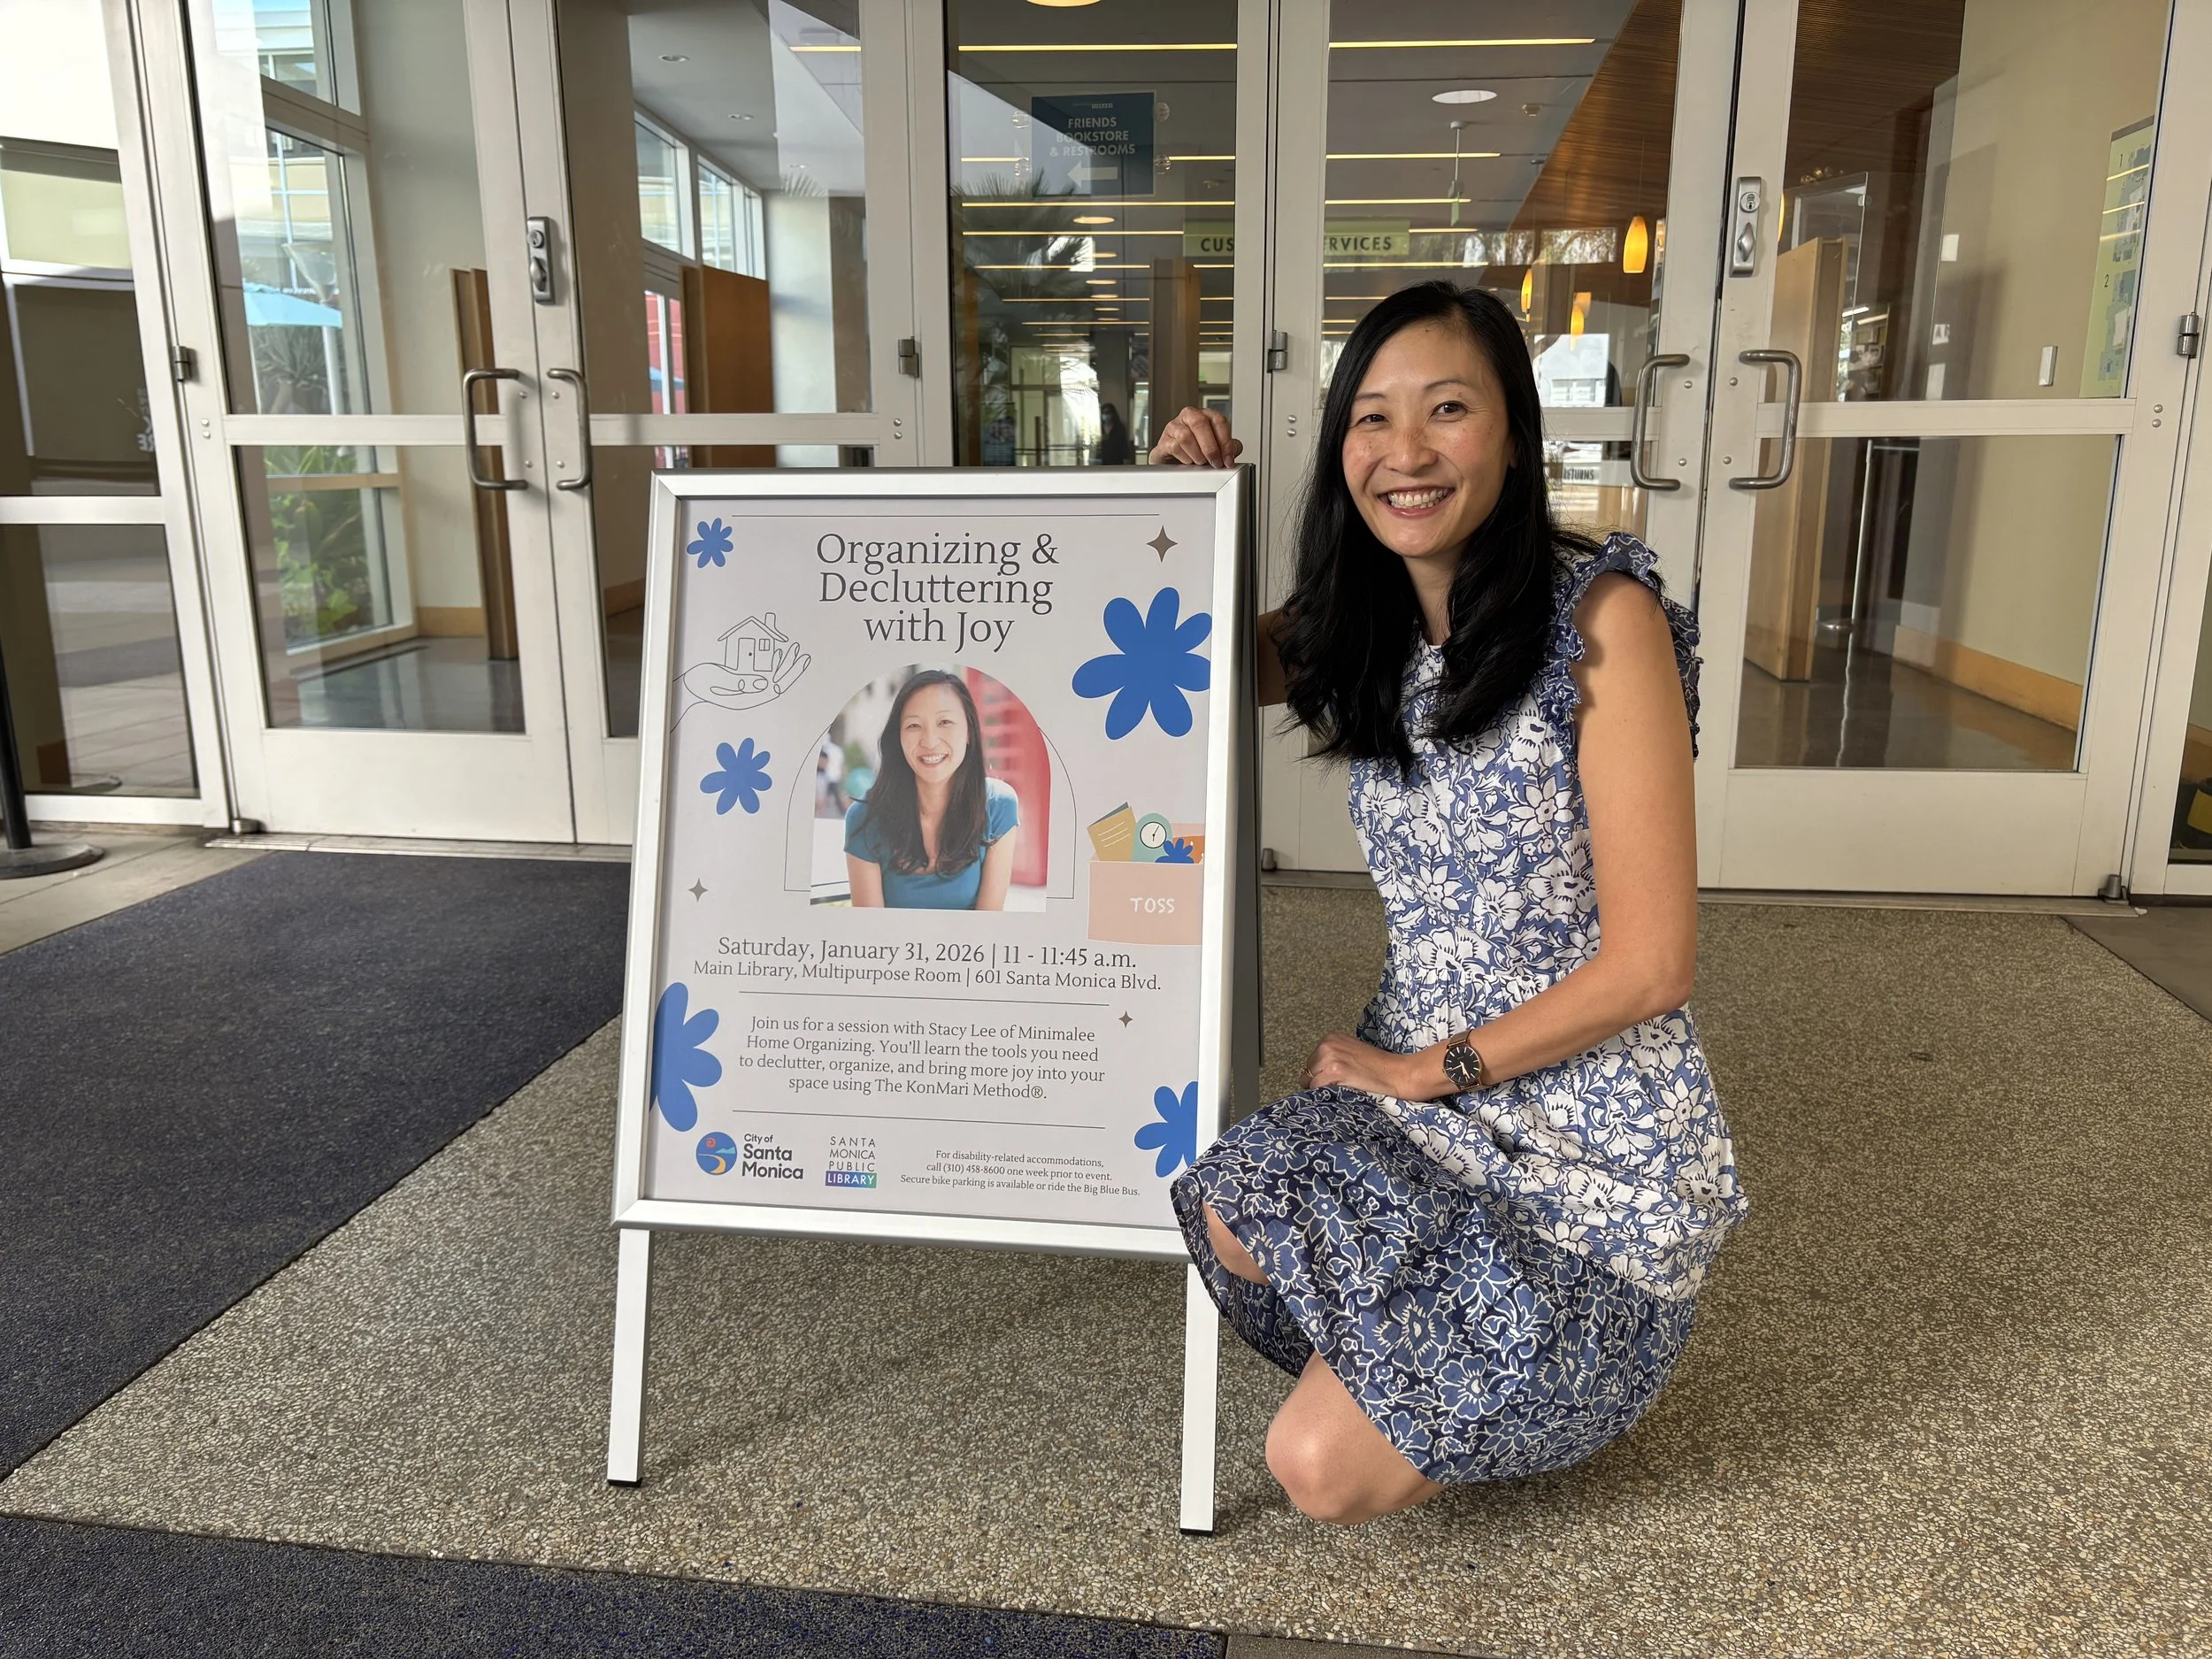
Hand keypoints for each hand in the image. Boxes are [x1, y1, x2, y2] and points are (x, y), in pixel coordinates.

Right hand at [1149, 406, 1243, 466]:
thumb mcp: (1217, 448)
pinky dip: (1185, 458)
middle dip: (1211, 447)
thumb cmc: (1197, 453)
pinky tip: (1189, 462)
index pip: (1218, 420)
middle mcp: (1189, 417)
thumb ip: (1230, 447)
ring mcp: (1174, 427)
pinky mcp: (1163, 441)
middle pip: (1200, 423)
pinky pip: (1174, 446)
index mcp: (1205, 415)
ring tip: (1200, 463)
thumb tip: (1235, 449)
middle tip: (1215, 463)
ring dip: (1197, 454)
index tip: (1228, 459)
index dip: (1225, 442)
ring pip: (1185, 435)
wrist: (1175, 464)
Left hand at [1301, 1032, 1418, 1099]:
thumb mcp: (1351, 1052)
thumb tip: (1315, 1073)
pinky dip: (1325, 1094)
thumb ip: (1333, 1057)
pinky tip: (1342, 1092)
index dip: (1321, 1074)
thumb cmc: (1377, 1066)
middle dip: (1319, 1081)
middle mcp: (1327, 1044)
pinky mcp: (1333, 1071)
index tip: (1336, 1080)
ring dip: (1321, 1089)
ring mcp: (1329, 1057)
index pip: (1312, 1062)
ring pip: (1309, 1081)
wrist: (1395, 1073)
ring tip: (1342, 1089)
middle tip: (1340, 1086)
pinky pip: (1316, 1088)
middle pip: (1307, 1071)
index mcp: (1331, 1038)